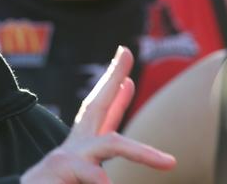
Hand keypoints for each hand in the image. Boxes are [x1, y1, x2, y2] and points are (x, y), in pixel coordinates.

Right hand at [21, 46, 175, 182]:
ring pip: (110, 144)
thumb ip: (99, 155)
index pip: (101, 113)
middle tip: (127, 54)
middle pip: (97, 106)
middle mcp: (75, 145)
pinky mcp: (58, 168)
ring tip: (168, 162)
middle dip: (112, 80)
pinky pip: (89, 173)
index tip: (127, 66)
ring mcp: (66, 155)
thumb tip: (113, 150)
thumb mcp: (83, 170)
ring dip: (140, 151)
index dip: (116, 92)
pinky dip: (99, 179)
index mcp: (83, 146)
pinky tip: (105, 182)